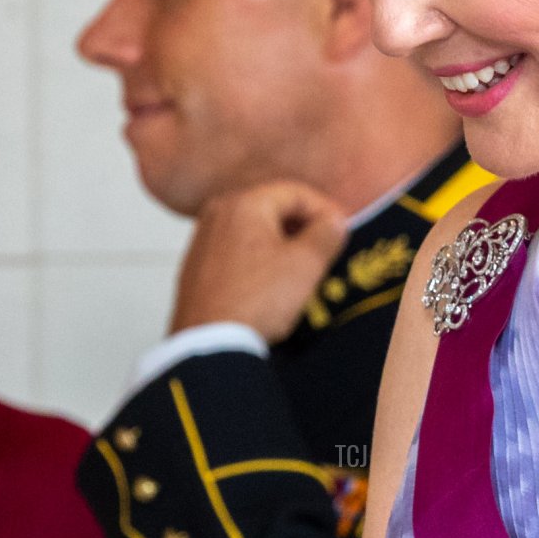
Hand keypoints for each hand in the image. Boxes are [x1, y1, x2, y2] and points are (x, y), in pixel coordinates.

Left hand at [171, 179, 347, 342]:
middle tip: (326, 250)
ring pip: (253, 234)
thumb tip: (334, 221)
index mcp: (244, 203)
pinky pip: (236, 255)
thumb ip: (326, 233)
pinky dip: (258, 263)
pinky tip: (271, 287)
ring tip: (302, 272)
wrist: (210, 344)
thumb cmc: (258, 300)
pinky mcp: (195, 270)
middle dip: (303, 228)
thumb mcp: (305, 264)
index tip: (343, 230)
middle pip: (272, 210)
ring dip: (281, 247)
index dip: (326, 210)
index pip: (295, 193)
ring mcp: (202, 242)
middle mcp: (217, 214)